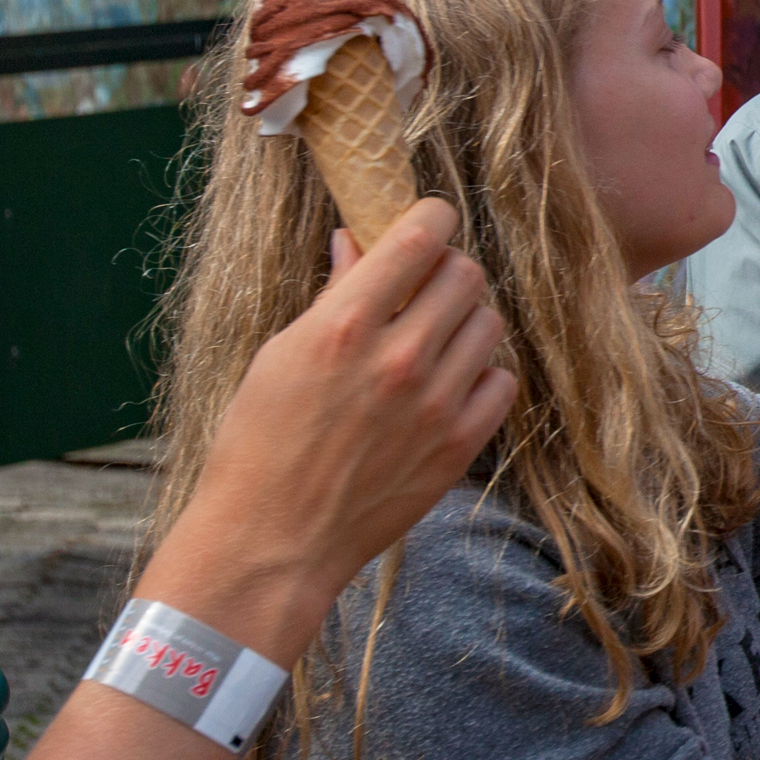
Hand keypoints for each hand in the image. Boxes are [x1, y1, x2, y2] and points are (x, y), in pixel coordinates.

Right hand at [152, 201, 514, 649]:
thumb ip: (332, 296)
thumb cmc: (258, 446)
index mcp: (343, 327)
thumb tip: (355, 240)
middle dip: (445, 270)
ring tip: (430, 341)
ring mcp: (435, 404)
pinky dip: (480, 376)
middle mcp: (397, 359)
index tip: (426, 222)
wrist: (272, 541)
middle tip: (423, 288)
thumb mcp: (279, 357)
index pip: (417, 238)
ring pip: (488, 322)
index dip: (430, 218)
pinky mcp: (458, 444)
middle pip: (465, 274)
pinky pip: (501, 382)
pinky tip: (447, 386)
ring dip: (464, 321)